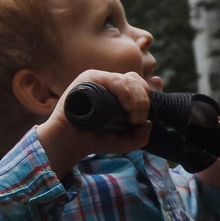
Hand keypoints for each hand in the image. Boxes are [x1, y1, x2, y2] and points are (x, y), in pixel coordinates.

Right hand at [36, 69, 150, 176]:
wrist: (70, 142)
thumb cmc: (94, 140)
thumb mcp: (123, 141)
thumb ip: (139, 137)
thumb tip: (149, 123)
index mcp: (119, 93)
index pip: (140, 86)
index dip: (146, 99)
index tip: (141, 120)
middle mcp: (110, 83)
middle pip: (137, 81)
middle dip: (143, 101)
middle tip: (137, 120)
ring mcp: (100, 79)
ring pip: (129, 80)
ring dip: (136, 98)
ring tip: (132, 117)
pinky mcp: (89, 78)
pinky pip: (114, 80)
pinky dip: (124, 92)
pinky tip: (125, 106)